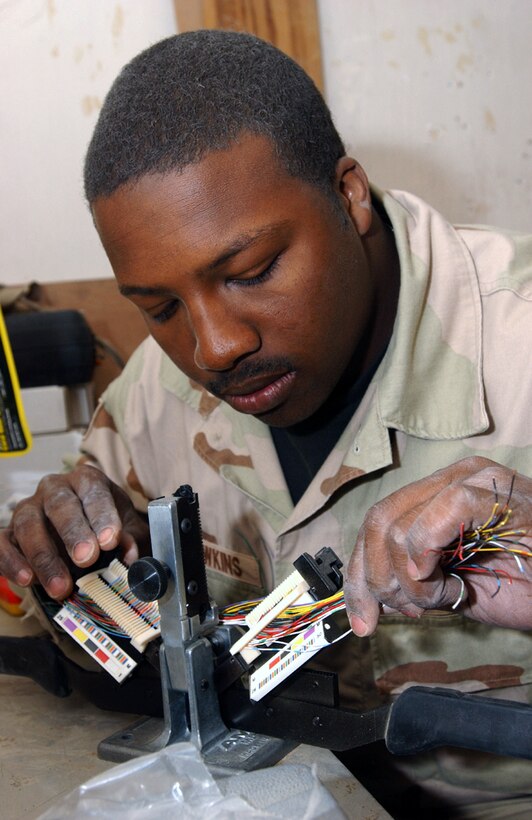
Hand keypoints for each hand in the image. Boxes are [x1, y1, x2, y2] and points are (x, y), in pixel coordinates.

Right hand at [0, 465, 149, 598]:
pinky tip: (26, 580)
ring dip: (45, 557)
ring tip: (61, 586)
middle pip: (60, 505)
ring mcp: (29, 508)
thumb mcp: (126, 530)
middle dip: (73, 533)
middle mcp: (55, 488)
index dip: (102, 516)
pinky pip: (2, 542)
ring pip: (29, 524)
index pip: (94, 491)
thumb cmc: (105, 528)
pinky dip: (11, 561)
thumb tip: (129, 556)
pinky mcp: (10, 531)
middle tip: (86, 559)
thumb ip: (130, 540)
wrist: (85, 536)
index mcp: (87, 481)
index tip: (110, 540)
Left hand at [344, 457, 531, 635]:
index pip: (378, 522)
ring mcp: (473, 480)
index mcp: (440, 494)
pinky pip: (433, 520)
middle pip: (379, 521)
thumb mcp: (457, 586)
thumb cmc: (528, 586)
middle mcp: (452, 478)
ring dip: (410, 580)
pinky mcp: (492, 492)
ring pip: (398, 526)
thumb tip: (372, 594)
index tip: (361, 618)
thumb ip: (414, 580)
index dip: (360, 572)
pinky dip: (426, 560)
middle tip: (410, 609)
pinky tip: (450, 582)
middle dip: (377, 578)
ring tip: (447, 595)